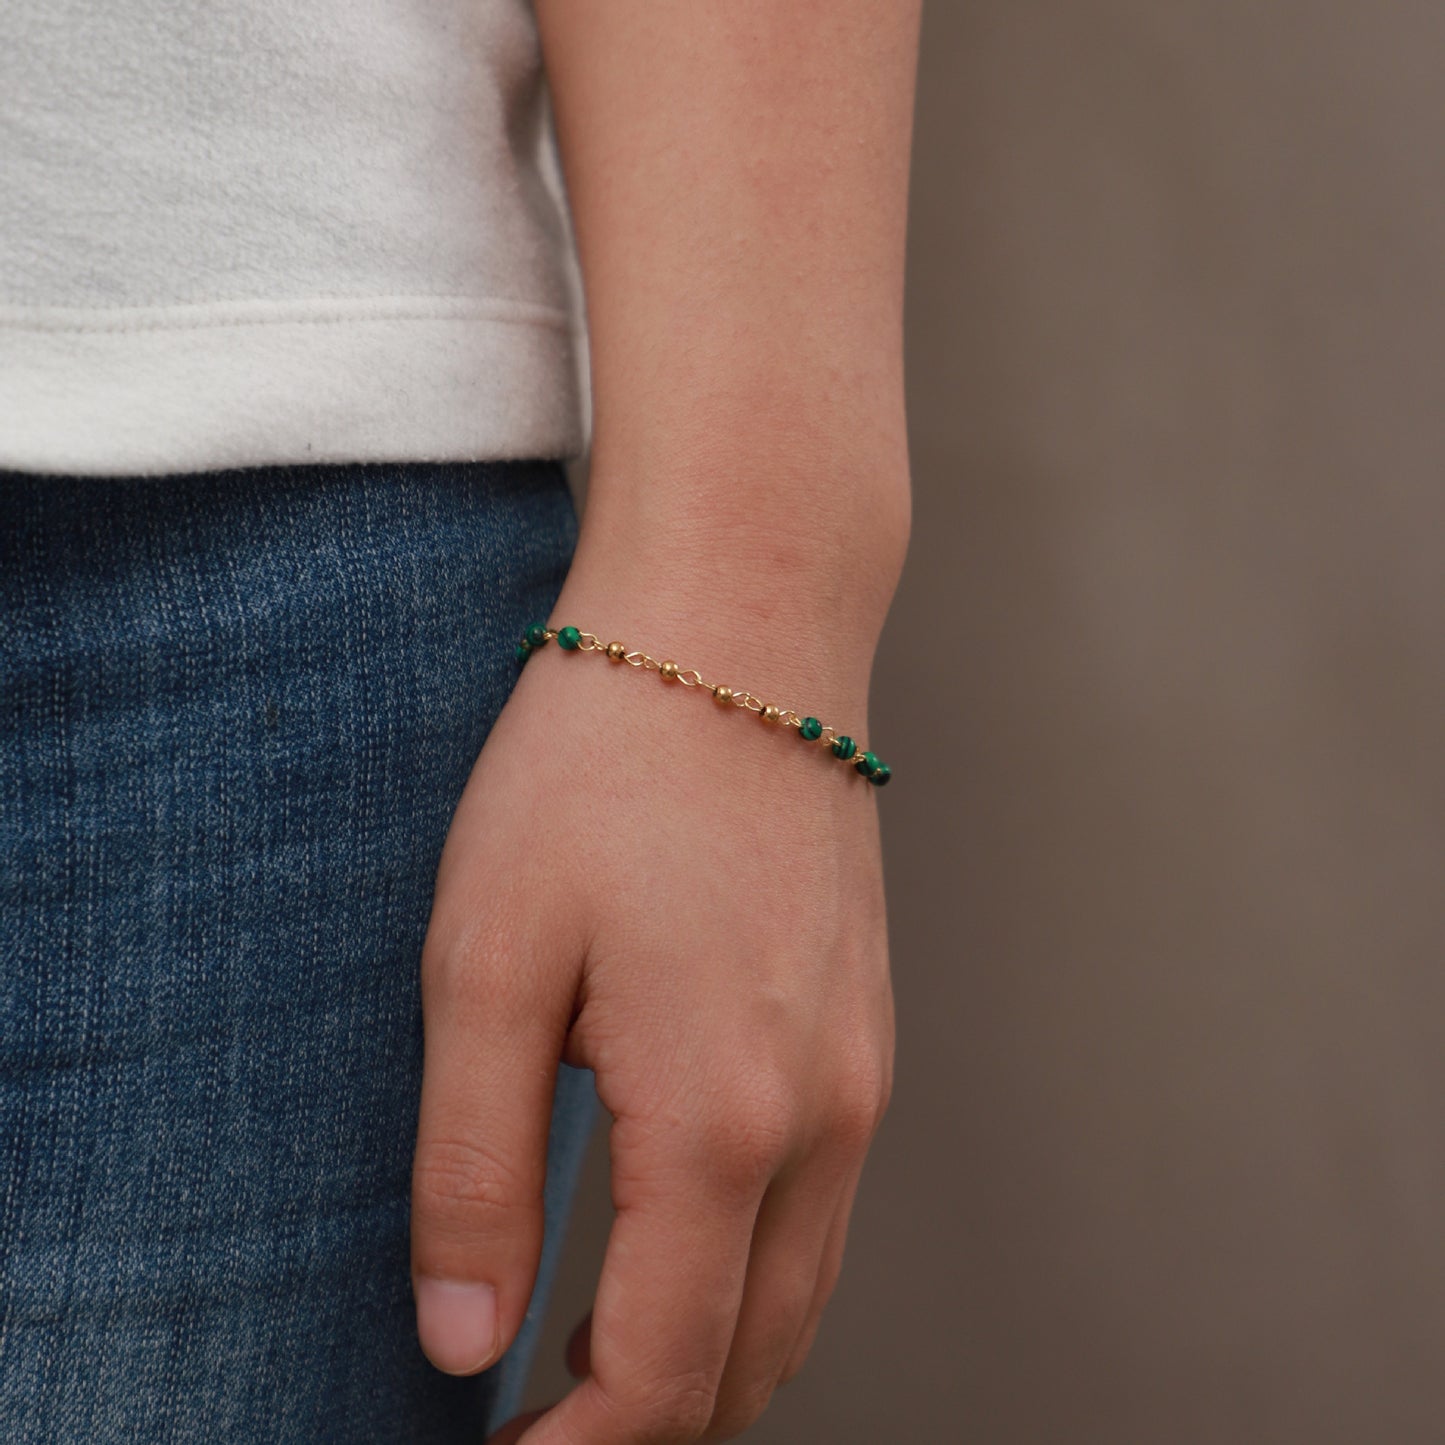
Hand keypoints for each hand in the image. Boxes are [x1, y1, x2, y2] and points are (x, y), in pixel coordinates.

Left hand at [408, 581, 895, 1442]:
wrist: (743, 630)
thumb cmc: (603, 771)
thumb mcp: (488, 965)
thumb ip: (472, 1169)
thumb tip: (459, 1338)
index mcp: (721, 1121)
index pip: (662, 1373)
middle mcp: (825, 1118)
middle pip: (754, 1358)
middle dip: (649, 1422)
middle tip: (538, 1420)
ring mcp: (864, 1072)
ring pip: (804, 1289)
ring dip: (708, 1353)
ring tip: (595, 1347)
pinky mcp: (866, 1025)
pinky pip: (827, 1202)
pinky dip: (756, 1268)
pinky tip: (679, 1229)